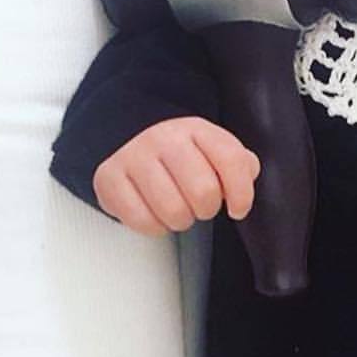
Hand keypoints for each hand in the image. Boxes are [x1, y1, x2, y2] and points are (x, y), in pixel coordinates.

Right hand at [93, 116, 260, 236]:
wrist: (128, 133)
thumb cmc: (178, 151)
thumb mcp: (210, 147)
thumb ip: (236, 161)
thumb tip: (247, 175)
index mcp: (197, 129)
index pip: (231, 160)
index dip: (242, 193)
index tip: (238, 209)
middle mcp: (165, 139)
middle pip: (203, 192)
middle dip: (207, 209)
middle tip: (200, 206)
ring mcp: (135, 157)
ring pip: (173, 211)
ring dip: (181, 220)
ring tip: (178, 210)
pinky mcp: (110, 178)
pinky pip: (142, 221)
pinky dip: (154, 226)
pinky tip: (155, 214)